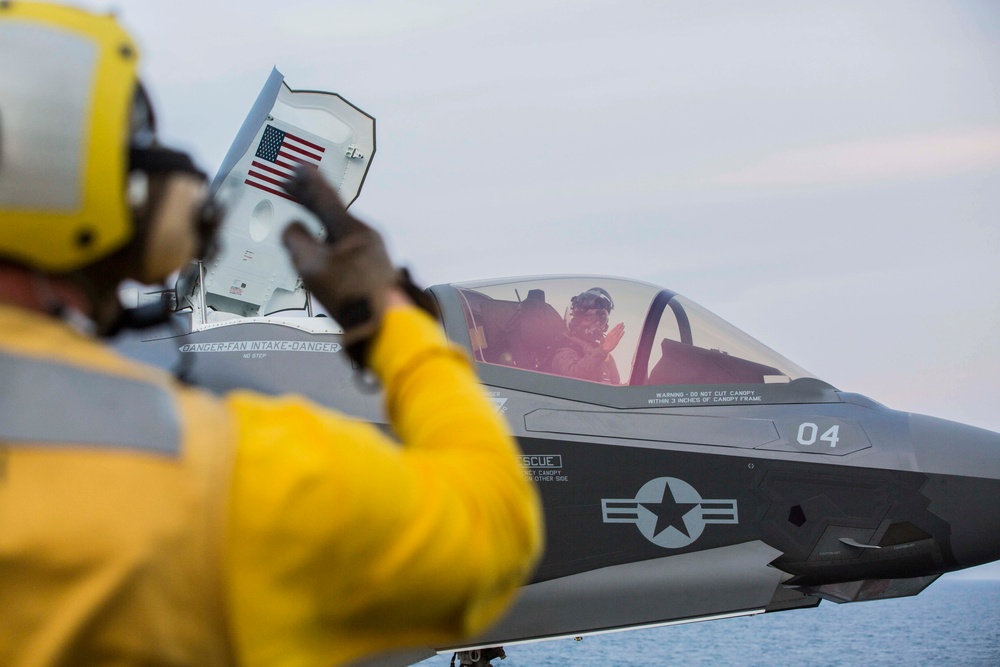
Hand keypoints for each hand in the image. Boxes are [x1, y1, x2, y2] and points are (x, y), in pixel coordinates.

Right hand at [281, 168, 399, 362]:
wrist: (386, 327)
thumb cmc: (352, 297)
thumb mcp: (312, 266)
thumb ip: (296, 240)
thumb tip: (293, 227)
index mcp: (353, 229)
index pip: (325, 197)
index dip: (307, 182)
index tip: (296, 167)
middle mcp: (367, 235)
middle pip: (332, 210)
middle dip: (310, 198)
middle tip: (292, 184)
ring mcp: (373, 252)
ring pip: (339, 228)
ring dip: (319, 219)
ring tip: (304, 211)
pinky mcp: (374, 269)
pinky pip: (345, 245)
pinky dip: (329, 238)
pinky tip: (323, 246)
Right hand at [601, 322, 624, 352]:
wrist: (604, 348)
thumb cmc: (604, 344)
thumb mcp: (604, 339)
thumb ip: (606, 337)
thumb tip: (605, 337)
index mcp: (609, 334)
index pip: (614, 329)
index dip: (617, 326)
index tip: (619, 324)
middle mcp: (612, 335)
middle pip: (617, 329)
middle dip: (620, 326)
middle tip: (622, 323)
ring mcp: (614, 338)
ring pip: (619, 332)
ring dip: (621, 328)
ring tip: (623, 326)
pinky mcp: (616, 341)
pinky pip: (620, 336)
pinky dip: (622, 334)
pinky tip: (624, 331)